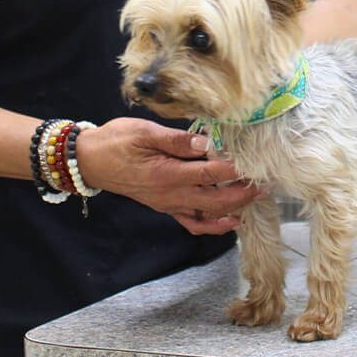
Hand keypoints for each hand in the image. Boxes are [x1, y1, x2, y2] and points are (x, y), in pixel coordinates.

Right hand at [74, 117, 264, 234]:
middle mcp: (170, 195)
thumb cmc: (116, 141)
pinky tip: (230, 220)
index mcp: (167, 174)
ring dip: (234, 208)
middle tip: (266, 182)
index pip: (210, 174)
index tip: (256, 162)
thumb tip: (206, 143)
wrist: (90, 161)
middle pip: (216, 200)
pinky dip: (213, 225)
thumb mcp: (144, 132)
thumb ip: (176, 140)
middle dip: (244, 193)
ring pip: (208, 214)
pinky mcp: (164, 206)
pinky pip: (192, 222)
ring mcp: (168, 204)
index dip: (235, 170)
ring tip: (256, 197)